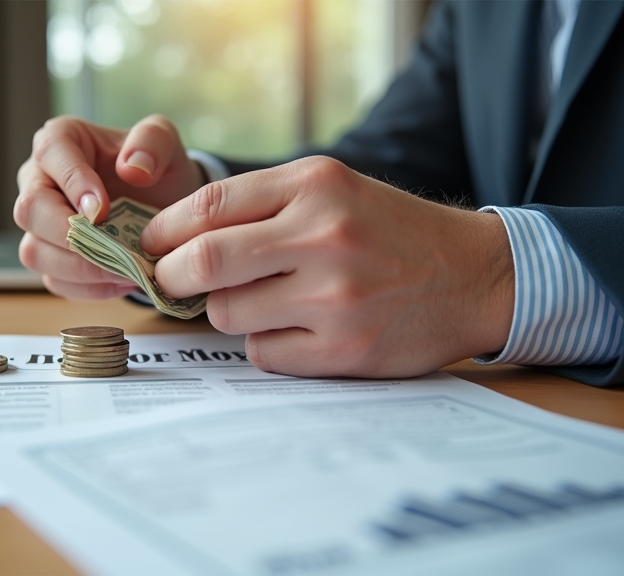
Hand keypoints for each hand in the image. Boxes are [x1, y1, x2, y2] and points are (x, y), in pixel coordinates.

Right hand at [14, 114, 204, 298]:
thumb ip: (153, 140)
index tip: (103, 209)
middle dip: (70, 235)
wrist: (164, 208)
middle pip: (30, 210)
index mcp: (61, 141)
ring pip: (34, 252)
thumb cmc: (155, 168)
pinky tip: (122, 281)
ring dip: (80, 268)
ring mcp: (40, 225)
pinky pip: (56, 281)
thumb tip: (132, 169)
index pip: (51, 152)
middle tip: (113, 249)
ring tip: (124, 270)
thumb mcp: (165, 141)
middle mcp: (39, 182)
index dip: (73, 182)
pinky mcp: (51, 260)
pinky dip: (90, 287)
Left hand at [141, 156, 514, 377]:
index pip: (209, 205)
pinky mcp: (344, 350)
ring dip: (226, 311)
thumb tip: (176, 237)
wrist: (473, 275)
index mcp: (316, 185)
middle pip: (203, 263)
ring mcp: (335, 297)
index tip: (150, 245)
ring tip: (259, 301)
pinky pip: (263, 353)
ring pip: (227, 314)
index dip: (164, 230)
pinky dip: (265, 343)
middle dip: (169, 277)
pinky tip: (295, 329)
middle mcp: (324, 237)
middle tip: (168, 282)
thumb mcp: (334, 188)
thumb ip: (261, 204)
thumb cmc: (389, 230)